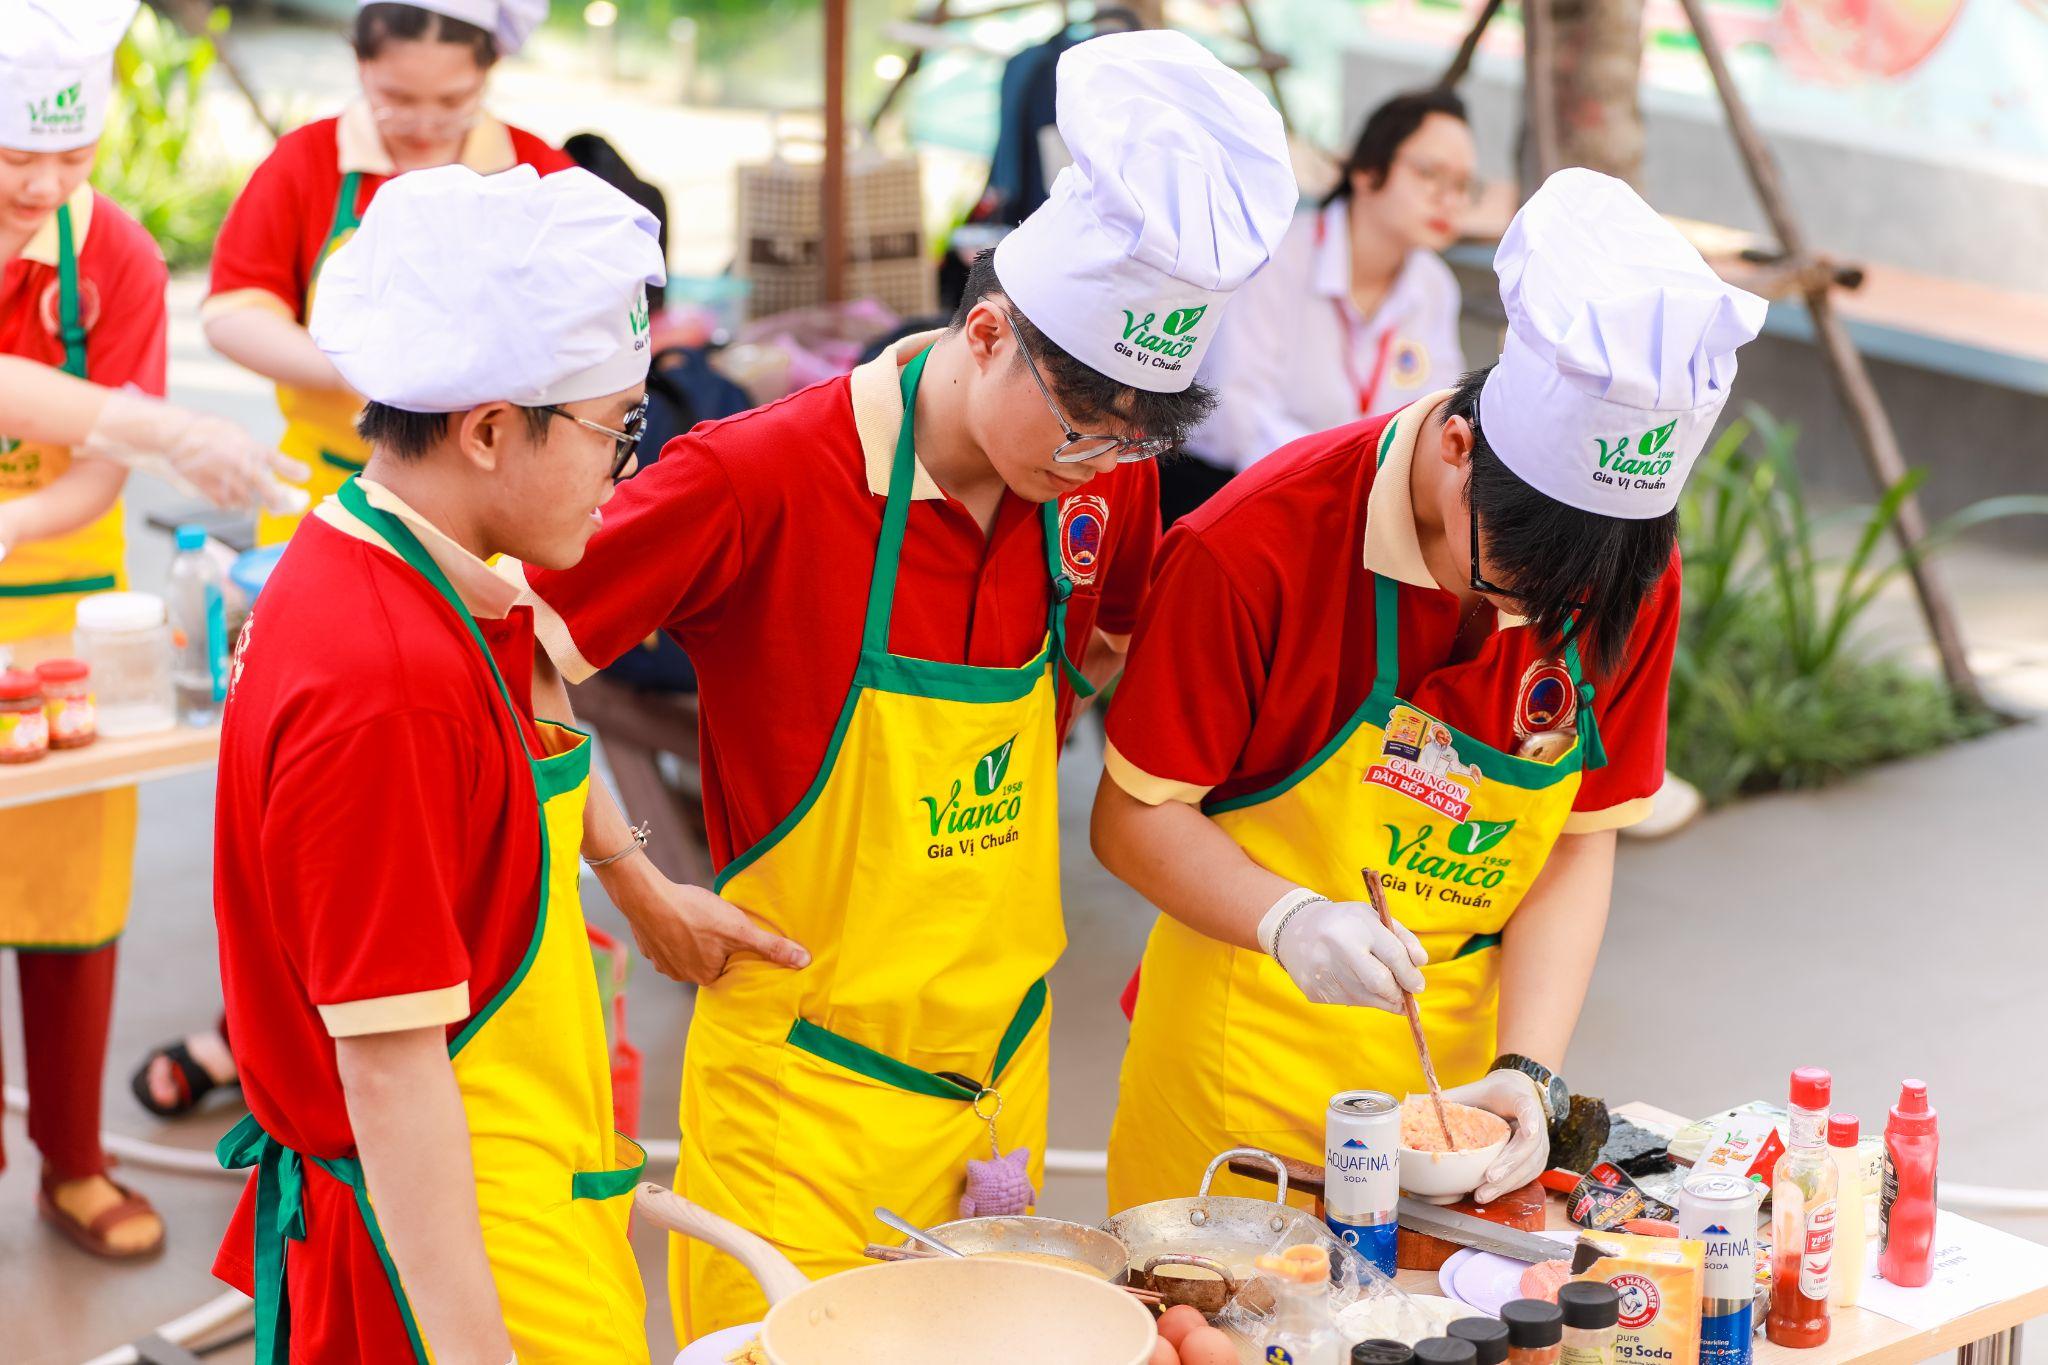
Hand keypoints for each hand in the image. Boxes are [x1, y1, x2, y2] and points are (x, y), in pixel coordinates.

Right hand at [79, 389, 311, 514]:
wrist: (172, 434)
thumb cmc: (205, 430)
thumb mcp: (235, 432)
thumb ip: (253, 450)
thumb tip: (268, 467)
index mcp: (250, 447)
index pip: (278, 461)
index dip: (294, 471)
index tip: (305, 476)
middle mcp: (241, 466)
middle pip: (270, 495)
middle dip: (279, 503)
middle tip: (281, 504)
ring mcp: (225, 481)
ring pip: (248, 503)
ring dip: (250, 501)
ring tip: (244, 491)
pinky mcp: (210, 491)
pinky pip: (227, 506)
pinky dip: (230, 503)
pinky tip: (226, 492)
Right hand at [598, 855, 808, 985]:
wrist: (648, 897)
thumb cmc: (695, 914)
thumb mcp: (740, 929)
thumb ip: (771, 946)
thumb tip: (804, 961)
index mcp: (706, 976)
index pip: (729, 969)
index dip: (734, 952)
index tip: (736, 937)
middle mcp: (682, 976)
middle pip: (707, 961)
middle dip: (714, 946)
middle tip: (717, 925)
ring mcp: (662, 963)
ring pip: (686, 953)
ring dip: (693, 939)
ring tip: (699, 920)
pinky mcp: (648, 947)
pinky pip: (667, 943)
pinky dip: (673, 932)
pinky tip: (679, 917)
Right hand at [1266, 894, 1426, 1010]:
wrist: (1293, 929)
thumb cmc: (1344, 923)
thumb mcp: (1372, 918)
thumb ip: (1402, 938)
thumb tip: (1421, 964)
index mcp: (1356, 924)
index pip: (1393, 955)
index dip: (1410, 975)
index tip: (1419, 986)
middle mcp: (1338, 947)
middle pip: (1380, 983)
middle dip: (1398, 993)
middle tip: (1405, 995)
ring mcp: (1323, 971)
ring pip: (1366, 998)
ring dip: (1381, 997)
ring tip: (1380, 987)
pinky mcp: (1313, 990)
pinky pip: (1349, 1002)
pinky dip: (1359, 996)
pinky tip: (1351, 981)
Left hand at [1442, 1068, 1551, 1202]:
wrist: (1517, 1094)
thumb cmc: (1494, 1094)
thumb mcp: (1474, 1090)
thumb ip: (1448, 1098)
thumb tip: (1412, 1104)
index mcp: (1521, 1099)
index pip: (1529, 1107)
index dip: (1530, 1120)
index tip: (1529, 1131)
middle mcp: (1536, 1123)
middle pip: (1529, 1146)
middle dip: (1509, 1164)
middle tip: (1489, 1177)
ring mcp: (1539, 1144)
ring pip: (1528, 1167)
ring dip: (1507, 1183)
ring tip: (1483, 1194)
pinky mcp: (1535, 1160)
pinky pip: (1524, 1177)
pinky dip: (1507, 1187)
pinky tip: (1488, 1194)